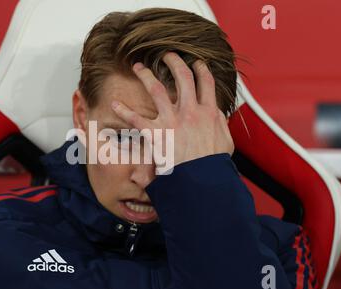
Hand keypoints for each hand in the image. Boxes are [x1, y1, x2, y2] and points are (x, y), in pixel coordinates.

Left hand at [111, 52, 233, 173]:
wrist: (201, 181)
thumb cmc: (213, 166)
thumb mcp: (226, 144)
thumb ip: (222, 125)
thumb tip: (217, 114)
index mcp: (208, 113)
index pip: (206, 83)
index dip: (201, 69)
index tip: (196, 63)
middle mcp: (190, 111)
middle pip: (183, 77)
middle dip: (174, 62)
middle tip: (167, 55)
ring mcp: (171, 120)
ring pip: (157, 89)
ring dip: (146, 75)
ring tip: (138, 67)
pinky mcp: (156, 133)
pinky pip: (135, 119)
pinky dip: (123, 111)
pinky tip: (114, 104)